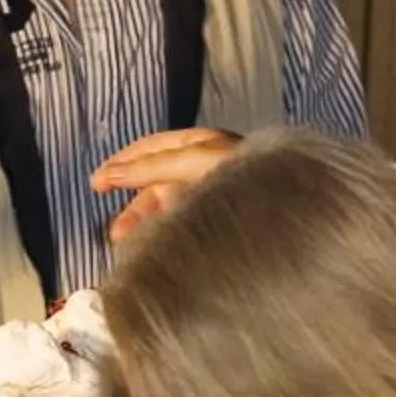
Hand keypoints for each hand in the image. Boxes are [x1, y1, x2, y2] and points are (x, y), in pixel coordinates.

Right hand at [91, 127, 243, 243]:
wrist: (300, 209)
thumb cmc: (247, 175)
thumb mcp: (194, 162)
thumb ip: (151, 168)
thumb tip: (110, 174)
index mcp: (202, 146)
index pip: (153, 151)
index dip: (123, 165)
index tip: (95, 184)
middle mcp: (209, 168)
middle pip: (161, 184)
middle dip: (136, 207)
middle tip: (116, 235)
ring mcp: (219, 195)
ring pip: (174, 209)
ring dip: (151, 226)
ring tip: (132, 248)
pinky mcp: (228, 221)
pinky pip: (190, 225)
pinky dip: (170, 235)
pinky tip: (158, 250)